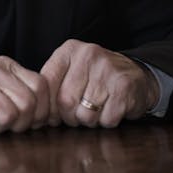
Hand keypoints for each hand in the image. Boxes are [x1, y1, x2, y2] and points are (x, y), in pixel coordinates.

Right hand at [0, 56, 49, 134]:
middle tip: (6, 127)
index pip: (41, 86)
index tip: (32, 123)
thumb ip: (20, 92)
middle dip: (22, 123)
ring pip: (8, 115)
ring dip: (0, 127)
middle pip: (28, 104)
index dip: (42, 110)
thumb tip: (48, 116)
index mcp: (7, 65)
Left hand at [40, 39, 158, 128]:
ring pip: (85, 114)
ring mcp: (108, 69)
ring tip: (97, 109)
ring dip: (90, 121)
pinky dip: (107, 121)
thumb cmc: (95, 79)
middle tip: (79, 113)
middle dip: (70, 116)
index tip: (53, 115)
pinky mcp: (124, 86)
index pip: (46, 84)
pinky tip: (111, 109)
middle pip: (65, 101)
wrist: (136, 76)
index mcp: (70, 50)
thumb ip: (52, 87)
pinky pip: (106, 119)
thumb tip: (36, 115)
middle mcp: (88, 54)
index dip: (48, 106)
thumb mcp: (71, 73)